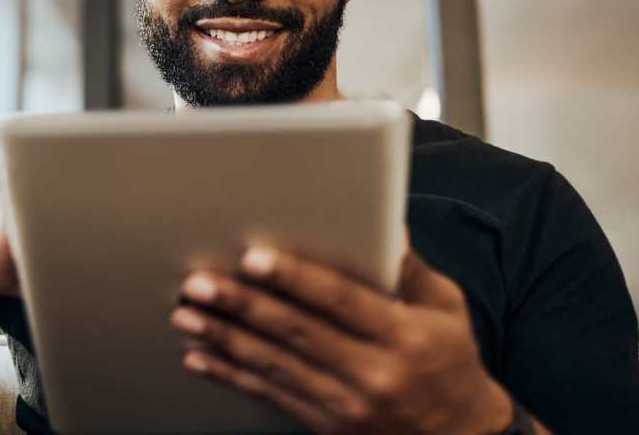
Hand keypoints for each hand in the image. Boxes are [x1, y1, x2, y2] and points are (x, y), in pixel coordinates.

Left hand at [169, 242, 514, 433]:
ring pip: (274, 366)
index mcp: (405, 336)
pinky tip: (201, 357)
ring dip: (224, 339)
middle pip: (296, 332)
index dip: (293, 277)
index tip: (253, 258)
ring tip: (186, 315)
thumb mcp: (448, 311)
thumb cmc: (451, 363)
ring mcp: (348, 405)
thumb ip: (410, 269)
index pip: (340, 300)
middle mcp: (375, 373)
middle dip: (242, 305)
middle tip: (199, 283)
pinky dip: (232, 375)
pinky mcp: (328, 427)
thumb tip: (386, 223)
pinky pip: (271, 396)